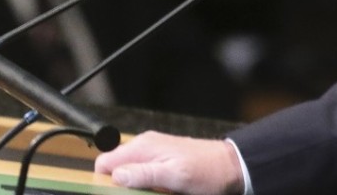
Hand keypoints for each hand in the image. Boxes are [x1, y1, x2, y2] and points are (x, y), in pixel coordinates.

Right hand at [94, 131, 244, 194]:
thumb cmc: (207, 171)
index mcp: (144, 147)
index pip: (105, 162)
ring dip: (134, 188)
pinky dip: (145, 186)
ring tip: (152, 194)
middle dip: (120, 186)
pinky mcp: (161, 162)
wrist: (231, 166)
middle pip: (115, 170)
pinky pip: (143, 175)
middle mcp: (145, 147)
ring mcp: (153, 154)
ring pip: (129, 174)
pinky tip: (158, 192)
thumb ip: (144, 173)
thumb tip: (116, 175)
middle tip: (143, 194)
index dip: (105, 182)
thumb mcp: (174, 176)